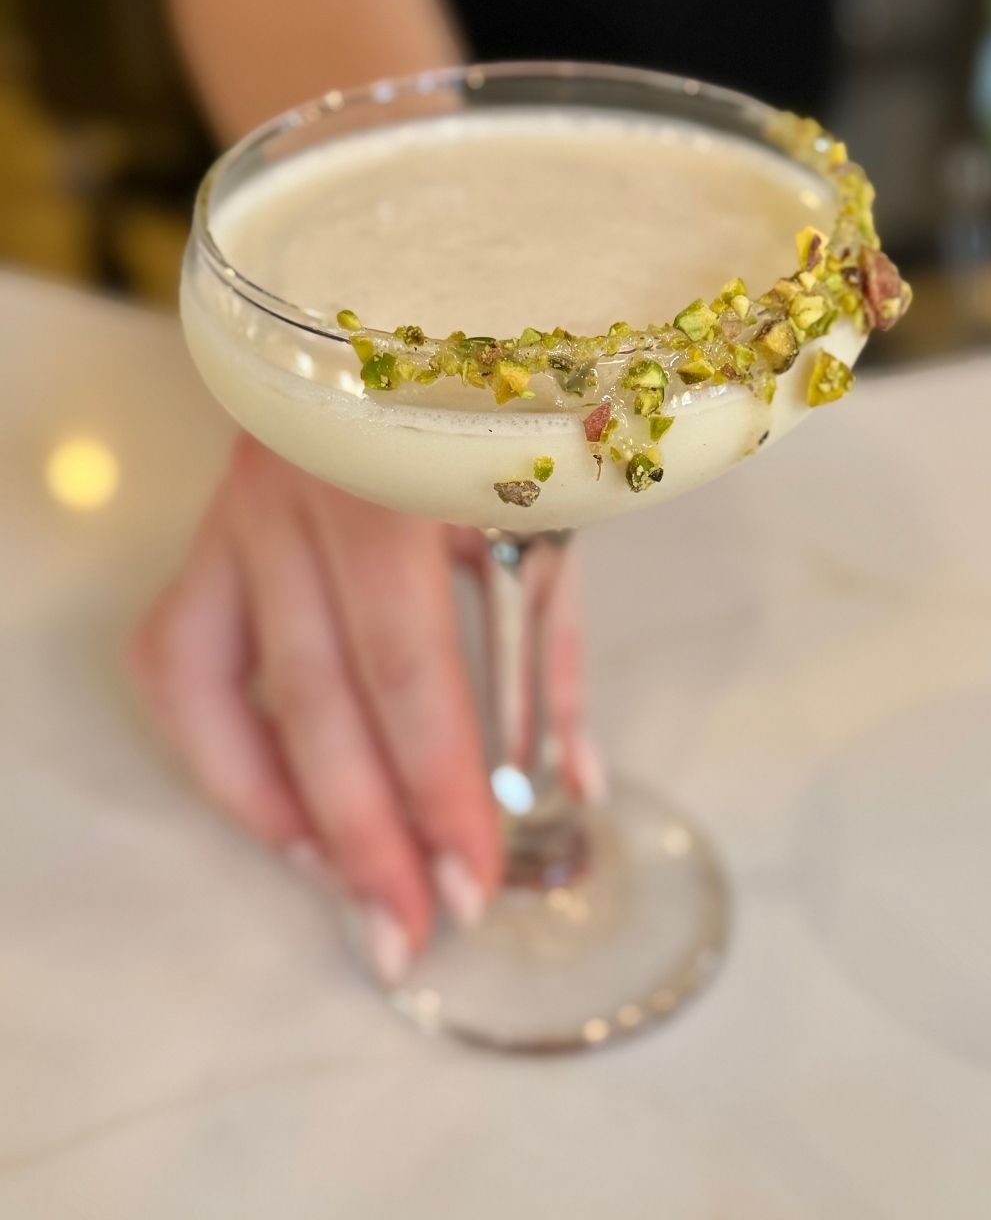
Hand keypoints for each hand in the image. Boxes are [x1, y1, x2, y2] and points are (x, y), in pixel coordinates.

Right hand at [129, 435, 593, 980]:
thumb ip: (548, 651)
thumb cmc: (494, 420)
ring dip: (276, 805)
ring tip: (339, 889)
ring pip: (214, 687)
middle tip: (408, 928)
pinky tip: (277, 811)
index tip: (474, 882)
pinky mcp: (206, 534)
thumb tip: (571, 788)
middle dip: (366, 830)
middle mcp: (291, 498)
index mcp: (390, 483)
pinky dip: (216, 747)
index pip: (408, 667)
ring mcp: (233, 514)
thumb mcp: (541, 517)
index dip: (440, 786)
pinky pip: (172, 659)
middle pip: (315, 697)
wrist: (404, 308)